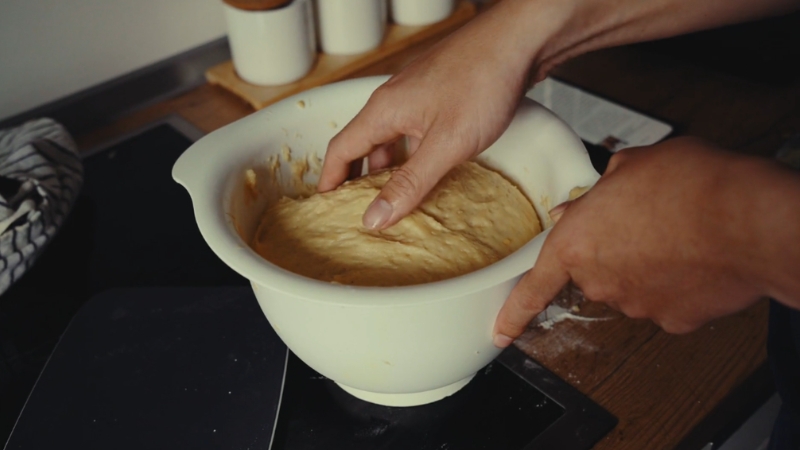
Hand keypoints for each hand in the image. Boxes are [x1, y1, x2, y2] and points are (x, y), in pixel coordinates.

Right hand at [317, 0, 570, 229]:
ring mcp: (417, 95)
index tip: (325, 207)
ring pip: (390, 138)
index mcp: (384, 110)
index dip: (330, 180)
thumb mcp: (445, 144)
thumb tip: (374, 217)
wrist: (519, 41)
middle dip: (357, 179)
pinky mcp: (439, 94)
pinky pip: (413, 130)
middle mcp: (394, 100)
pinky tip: (428, 171)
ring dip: (387, 168)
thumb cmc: (483, 82)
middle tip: (359, 210)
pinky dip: (411, 155)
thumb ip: (410, 183)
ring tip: (393, 198)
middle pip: (362, 144)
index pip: (341, 149)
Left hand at [493, 137, 777, 346]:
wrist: (748, 219)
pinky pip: (666, 301)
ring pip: (633, 285)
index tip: (500, 331)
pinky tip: (695, 259)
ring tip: (678, 233)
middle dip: (614, 251)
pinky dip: (677, 285)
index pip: (534, 285)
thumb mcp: (633, 166)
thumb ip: (602, 188)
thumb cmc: (692, 185)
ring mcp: (636, 303)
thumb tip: (594, 196)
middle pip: (595, 271)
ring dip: (648, 265)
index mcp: (576, 242)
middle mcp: (599, 279)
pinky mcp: (673, 319)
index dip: (515, 311)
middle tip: (645, 222)